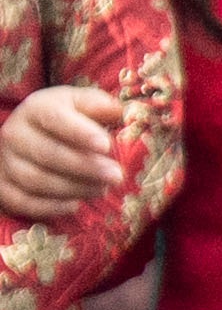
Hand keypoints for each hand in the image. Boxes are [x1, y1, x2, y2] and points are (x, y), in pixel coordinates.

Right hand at [0, 81, 123, 225]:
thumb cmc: (67, 116)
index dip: (81, 133)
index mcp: (36, 108)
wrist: (31, 133)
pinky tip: (75, 204)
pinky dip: (49, 207)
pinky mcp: (2, 185)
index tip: (106, 146)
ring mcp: (5, 161)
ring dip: (73, 188)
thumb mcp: (83, 103)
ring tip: (103, 189)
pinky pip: (22, 201)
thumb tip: (121, 113)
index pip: (55, 118)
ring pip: (35, 180)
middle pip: (47, 153)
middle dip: (85, 167)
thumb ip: (102, 106)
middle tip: (116, 175)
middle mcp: (15, 133)